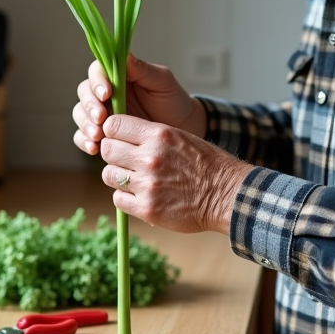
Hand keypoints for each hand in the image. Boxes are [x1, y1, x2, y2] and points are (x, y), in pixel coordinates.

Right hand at [72, 54, 204, 155]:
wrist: (181, 128)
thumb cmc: (172, 100)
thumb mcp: (162, 82)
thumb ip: (143, 70)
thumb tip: (125, 56)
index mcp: (119, 75)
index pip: (97, 72)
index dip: (97, 81)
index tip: (107, 94)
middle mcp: (106, 92)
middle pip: (84, 93)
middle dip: (89, 106)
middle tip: (100, 118)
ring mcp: (102, 113)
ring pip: (81, 114)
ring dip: (85, 124)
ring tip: (98, 136)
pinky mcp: (103, 133)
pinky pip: (84, 136)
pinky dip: (84, 141)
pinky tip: (94, 148)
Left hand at [99, 114, 252, 233]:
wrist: (227, 194)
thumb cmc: (205, 164)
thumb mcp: (179, 137)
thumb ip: (149, 135)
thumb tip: (117, 134)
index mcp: (158, 135)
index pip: (113, 125)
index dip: (112, 131)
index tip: (117, 137)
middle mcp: (150, 158)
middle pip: (107, 149)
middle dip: (113, 153)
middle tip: (124, 159)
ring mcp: (147, 184)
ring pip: (109, 175)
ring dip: (118, 176)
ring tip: (133, 178)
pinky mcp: (147, 208)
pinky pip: (118, 199)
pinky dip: (125, 197)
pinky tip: (140, 194)